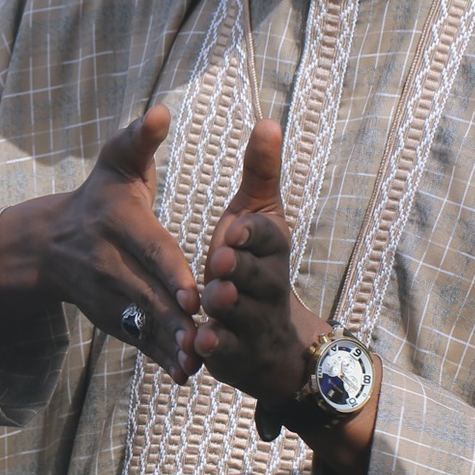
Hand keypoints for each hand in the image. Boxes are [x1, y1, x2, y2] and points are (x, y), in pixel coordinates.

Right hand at [0, 106, 201, 380]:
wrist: (49, 244)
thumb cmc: (99, 195)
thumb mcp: (116, 162)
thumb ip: (140, 139)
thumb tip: (162, 111)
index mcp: (119, 223)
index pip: (150, 249)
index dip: (171, 272)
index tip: (194, 293)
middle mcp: (110, 263)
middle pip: (148, 293)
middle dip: (176, 317)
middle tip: (206, 334)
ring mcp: (109, 296)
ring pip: (143, 322)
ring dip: (169, 344)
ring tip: (198, 361)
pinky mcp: (112, 318)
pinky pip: (137, 340)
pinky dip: (159, 358)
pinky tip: (184, 375)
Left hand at [198, 118, 376, 474]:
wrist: (274, 341)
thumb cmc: (255, 264)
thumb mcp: (259, 216)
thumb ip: (260, 172)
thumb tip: (268, 120)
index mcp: (271, 249)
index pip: (268, 237)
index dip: (251, 235)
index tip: (232, 228)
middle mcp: (269, 286)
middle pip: (257, 277)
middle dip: (240, 270)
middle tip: (220, 264)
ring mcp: (255, 322)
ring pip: (241, 314)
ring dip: (226, 308)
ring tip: (211, 301)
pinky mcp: (239, 354)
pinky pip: (228, 353)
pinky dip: (216, 349)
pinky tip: (200, 344)